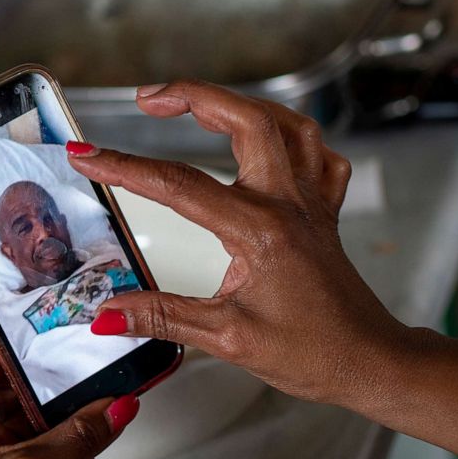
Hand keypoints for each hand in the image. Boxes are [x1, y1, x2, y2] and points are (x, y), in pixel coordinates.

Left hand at [0, 341, 139, 458]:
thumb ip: (80, 432)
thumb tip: (118, 403)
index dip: (21, 342)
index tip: (56, 325)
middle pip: (13, 386)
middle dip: (55, 388)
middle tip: (88, 372)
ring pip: (35, 414)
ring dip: (69, 421)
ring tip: (96, 417)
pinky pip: (46, 440)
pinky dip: (71, 445)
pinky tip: (89, 456)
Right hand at [69, 80, 411, 403]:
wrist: (371, 363)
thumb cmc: (313, 353)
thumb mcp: (227, 339)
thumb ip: (162, 317)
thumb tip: (109, 313)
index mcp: (259, 231)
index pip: (178, 186)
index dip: (124, 166)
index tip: (86, 154)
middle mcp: (287, 204)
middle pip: (245, 120)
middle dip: (192, 95)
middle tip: (148, 97)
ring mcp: (311, 202)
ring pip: (286, 123)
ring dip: (240, 104)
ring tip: (200, 102)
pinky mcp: (324, 212)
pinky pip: (316, 153)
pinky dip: (291, 136)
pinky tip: (269, 142)